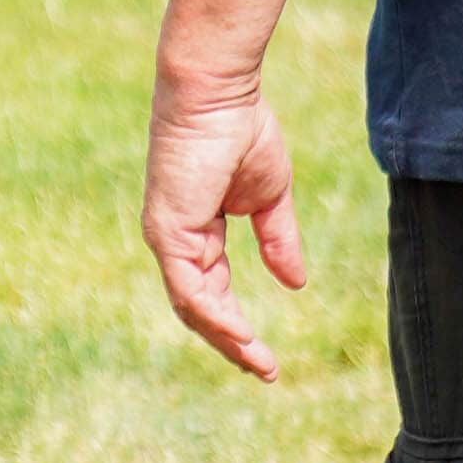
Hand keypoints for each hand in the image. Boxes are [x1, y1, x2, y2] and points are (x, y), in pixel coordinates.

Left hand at [142, 66, 306, 381]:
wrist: (219, 92)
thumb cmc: (241, 129)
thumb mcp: (271, 196)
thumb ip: (278, 240)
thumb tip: (295, 284)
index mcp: (194, 231)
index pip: (212, 291)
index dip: (237, 324)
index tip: (267, 354)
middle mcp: (174, 240)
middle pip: (199, 309)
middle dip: (231, 343)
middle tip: (264, 370)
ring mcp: (167, 237)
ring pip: (192, 306)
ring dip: (226, 338)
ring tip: (258, 362)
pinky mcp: (168, 231)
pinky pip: (190, 288)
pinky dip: (215, 315)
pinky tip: (242, 334)